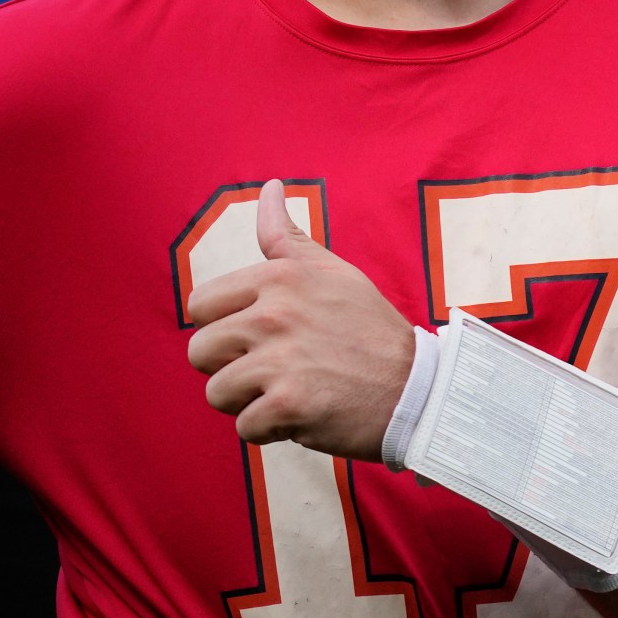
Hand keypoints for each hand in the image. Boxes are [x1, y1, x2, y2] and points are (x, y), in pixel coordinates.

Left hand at [186, 180, 415, 459]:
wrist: (418, 390)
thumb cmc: (370, 330)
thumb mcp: (333, 272)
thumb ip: (287, 237)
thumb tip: (268, 186)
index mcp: (279, 277)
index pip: (200, 305)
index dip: (224, 327)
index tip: (259, 337)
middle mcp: (274, 314)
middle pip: (199, 351)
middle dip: (229, 367)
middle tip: (276, 370)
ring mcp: (280, 361)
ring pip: (216, 392)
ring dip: (247, 402)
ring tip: (290, 392)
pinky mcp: (288, 405)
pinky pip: (243, 428)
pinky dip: (270, 431)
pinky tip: (304, 414)